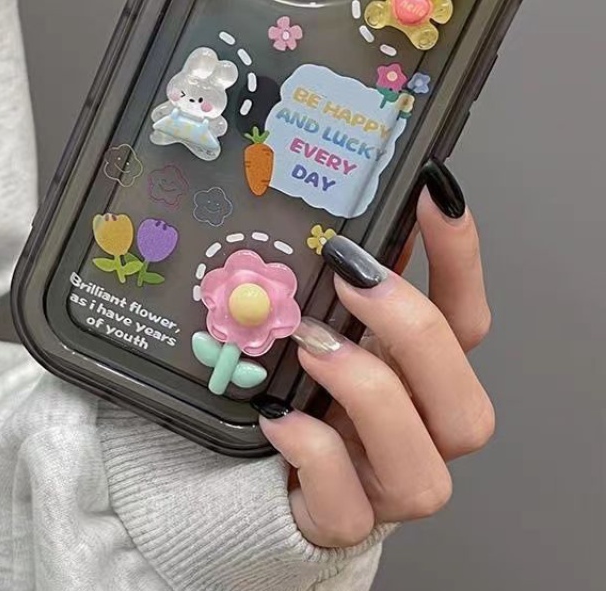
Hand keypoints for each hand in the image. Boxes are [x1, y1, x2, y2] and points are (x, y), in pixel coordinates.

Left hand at [253, 161, 494, 547]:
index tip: (433, 192)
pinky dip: (314, 453)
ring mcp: (380, 489)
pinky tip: (275, 416)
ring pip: (424, 471)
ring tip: (309, 344)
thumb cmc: (296, 392)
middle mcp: (416, 438)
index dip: (460, 258)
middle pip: (466, 408)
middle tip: (352, 277)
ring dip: (368, 392)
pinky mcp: (336, 523)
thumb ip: (343, 288)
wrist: (249, 477)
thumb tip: (346, 222)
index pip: (466, 321)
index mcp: (419, 382)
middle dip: (413, 332)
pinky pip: (346, 508)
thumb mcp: (323, 329)